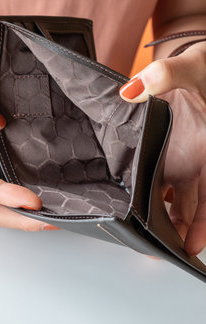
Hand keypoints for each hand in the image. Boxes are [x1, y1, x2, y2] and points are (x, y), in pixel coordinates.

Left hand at [120, 42, 205, 254]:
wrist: (195, 65)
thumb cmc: (203, 68)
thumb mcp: (189, 69)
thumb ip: (164, 77)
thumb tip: (131, 92)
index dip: (204, 222)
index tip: (193, 245)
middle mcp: (199, 160)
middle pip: (193, 206)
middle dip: (179, 230)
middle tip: (159, 252)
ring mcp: (182, 160)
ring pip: (175, 201)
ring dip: (163, 220)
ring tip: (142, 240)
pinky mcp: (165, 157)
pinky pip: (157, 183)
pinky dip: (148, 198)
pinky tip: (131, 209)